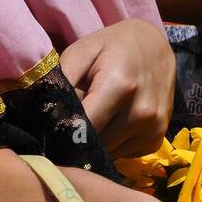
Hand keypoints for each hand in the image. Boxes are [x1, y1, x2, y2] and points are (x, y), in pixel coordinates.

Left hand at [60, 18, 175, 158]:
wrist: (156, 47)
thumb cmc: (113, 47)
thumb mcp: (81, 52)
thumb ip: (61, 82)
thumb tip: (45, 117)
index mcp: (119, 87)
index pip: (82, 128)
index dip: (62, 131)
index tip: (50, 129)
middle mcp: (141, 113)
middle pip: (95, 145)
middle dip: (78, 138)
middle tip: (69, 123)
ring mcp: (152, 130)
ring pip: (108, 153)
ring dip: (95, 143)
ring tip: (93, 119)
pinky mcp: (155, 142)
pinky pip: (122, 154)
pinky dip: (112, 144)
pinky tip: (112, 124)